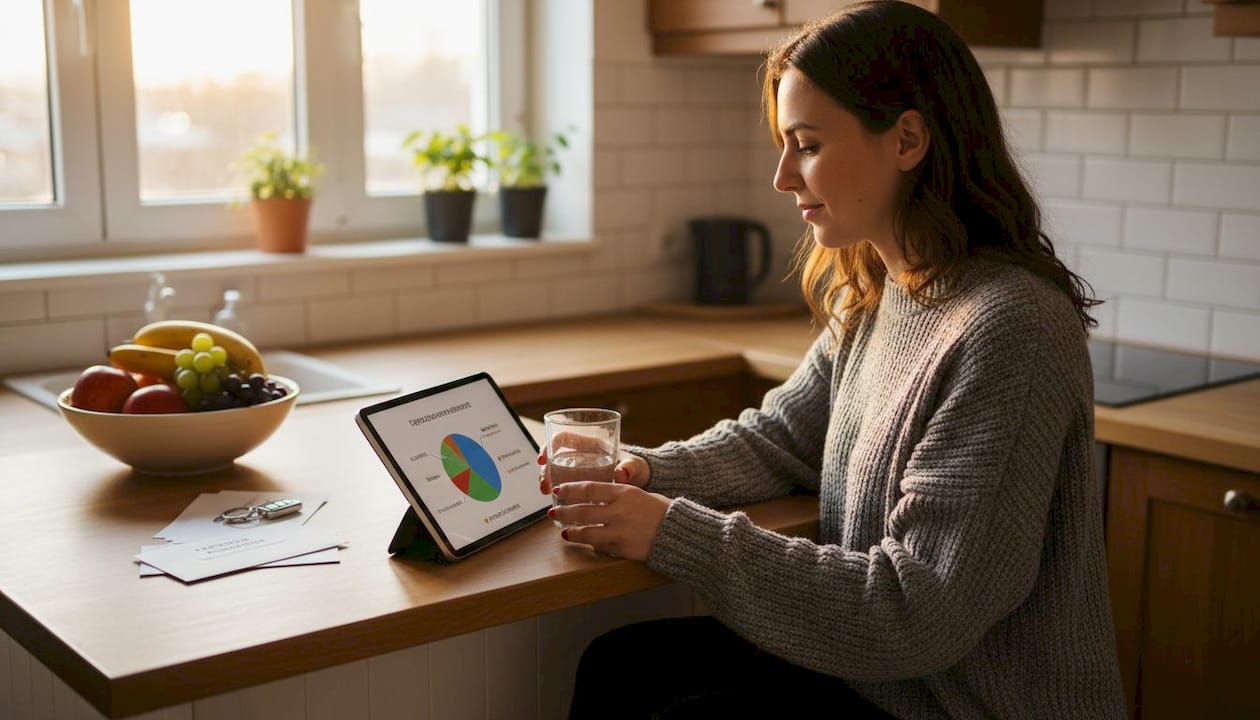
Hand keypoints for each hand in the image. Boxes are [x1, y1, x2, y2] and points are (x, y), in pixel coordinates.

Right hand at [537, 446, 649, 494]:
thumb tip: (622, 473)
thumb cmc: (637, 469)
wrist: (641, 483)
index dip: (550, 445)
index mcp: (592, 445)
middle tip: (545, 486)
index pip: (564, 438)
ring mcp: (579, 470)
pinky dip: (557, 492)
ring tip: (547, 494)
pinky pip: (564, 485)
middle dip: (546, 470)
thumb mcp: (635, 466)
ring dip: (548, 481)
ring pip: (556, 471)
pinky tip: (556, 502)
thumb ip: (630, 468)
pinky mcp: (580, 484)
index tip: (544, 458)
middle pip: (555, 457)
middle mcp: (582, 456)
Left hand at [548, 481, 670, 560]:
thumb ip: (618, 496)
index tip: (558, 491)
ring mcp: (619, 531)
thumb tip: (597, 498)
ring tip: (563, 532)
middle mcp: (618, 511)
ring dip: (571, 532)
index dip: (569, 490)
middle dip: (564, 511)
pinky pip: (600, 546)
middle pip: (582, 510)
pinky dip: (590, 544)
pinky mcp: (621, 549)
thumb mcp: (640, 494)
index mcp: (623, 493)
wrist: (678, 532)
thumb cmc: (662, 511)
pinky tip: (583, 542)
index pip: (588, 488)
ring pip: (586, 532)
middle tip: (552, 512)